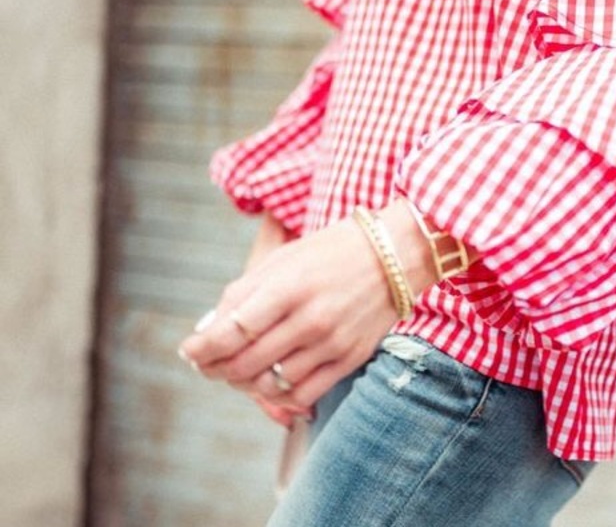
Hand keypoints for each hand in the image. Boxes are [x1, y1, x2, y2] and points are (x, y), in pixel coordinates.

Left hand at [179, 201, 436, 415]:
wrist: (397, 253)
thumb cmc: (334, 249)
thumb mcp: (285, 257)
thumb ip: (245, 291)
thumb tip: (208, 328)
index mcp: (289, 286)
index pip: (231, 332)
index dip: (201, 349)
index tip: (189, 351)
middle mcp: (310, 318)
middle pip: (245, 363)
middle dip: (216, 369)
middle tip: (208, 364)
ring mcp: (331, 342)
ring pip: (271, 384)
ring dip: (246, 383)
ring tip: (241, 370)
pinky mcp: (349, 358)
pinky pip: (302, 395)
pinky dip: (280, 395)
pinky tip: (273, 380)